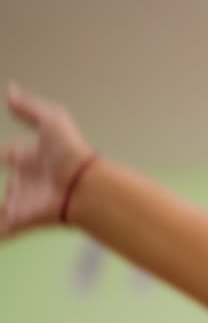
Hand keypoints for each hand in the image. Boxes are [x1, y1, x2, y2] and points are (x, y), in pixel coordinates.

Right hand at [2, 82, 94, 238]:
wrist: (85, 184)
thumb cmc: (70, 150)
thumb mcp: (51, 120)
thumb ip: (28, 108)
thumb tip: (10, 89)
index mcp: (30, 157)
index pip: (4, 153)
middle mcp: (25, 179)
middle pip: (5, 180)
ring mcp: (23, 200)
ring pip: (1, 207)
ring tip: (0, 210)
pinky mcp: (22, 220)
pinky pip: (2, 230)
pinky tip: (0, 232)